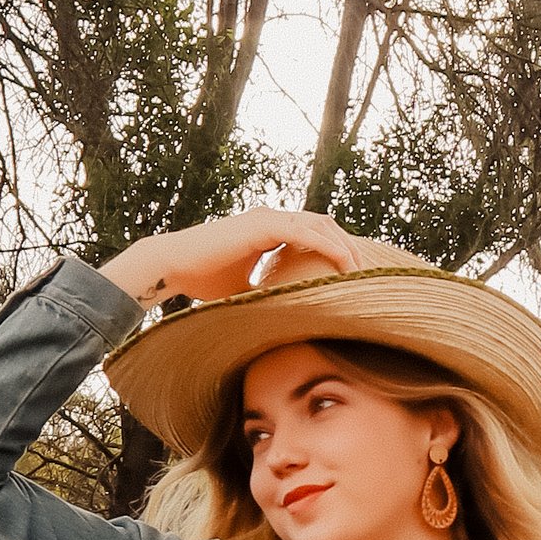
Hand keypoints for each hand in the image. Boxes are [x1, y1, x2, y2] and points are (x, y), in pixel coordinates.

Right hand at [100, 208, 365, 310]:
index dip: (335, 249)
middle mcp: (271, 219)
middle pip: (323, 225)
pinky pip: (303, 232)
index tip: (353, 273)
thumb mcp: (245, 291)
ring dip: (344, 246)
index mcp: (268, 230)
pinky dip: (326, 247)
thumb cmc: (203, 280)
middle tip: (367, 272)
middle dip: (347, 245)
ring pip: (318, 225)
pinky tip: (343, 265)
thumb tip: (286, 320)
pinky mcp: (260, 225)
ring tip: (361, 270)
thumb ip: (267, 295)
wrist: (173, 266)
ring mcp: (266, 219)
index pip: (312, 232)